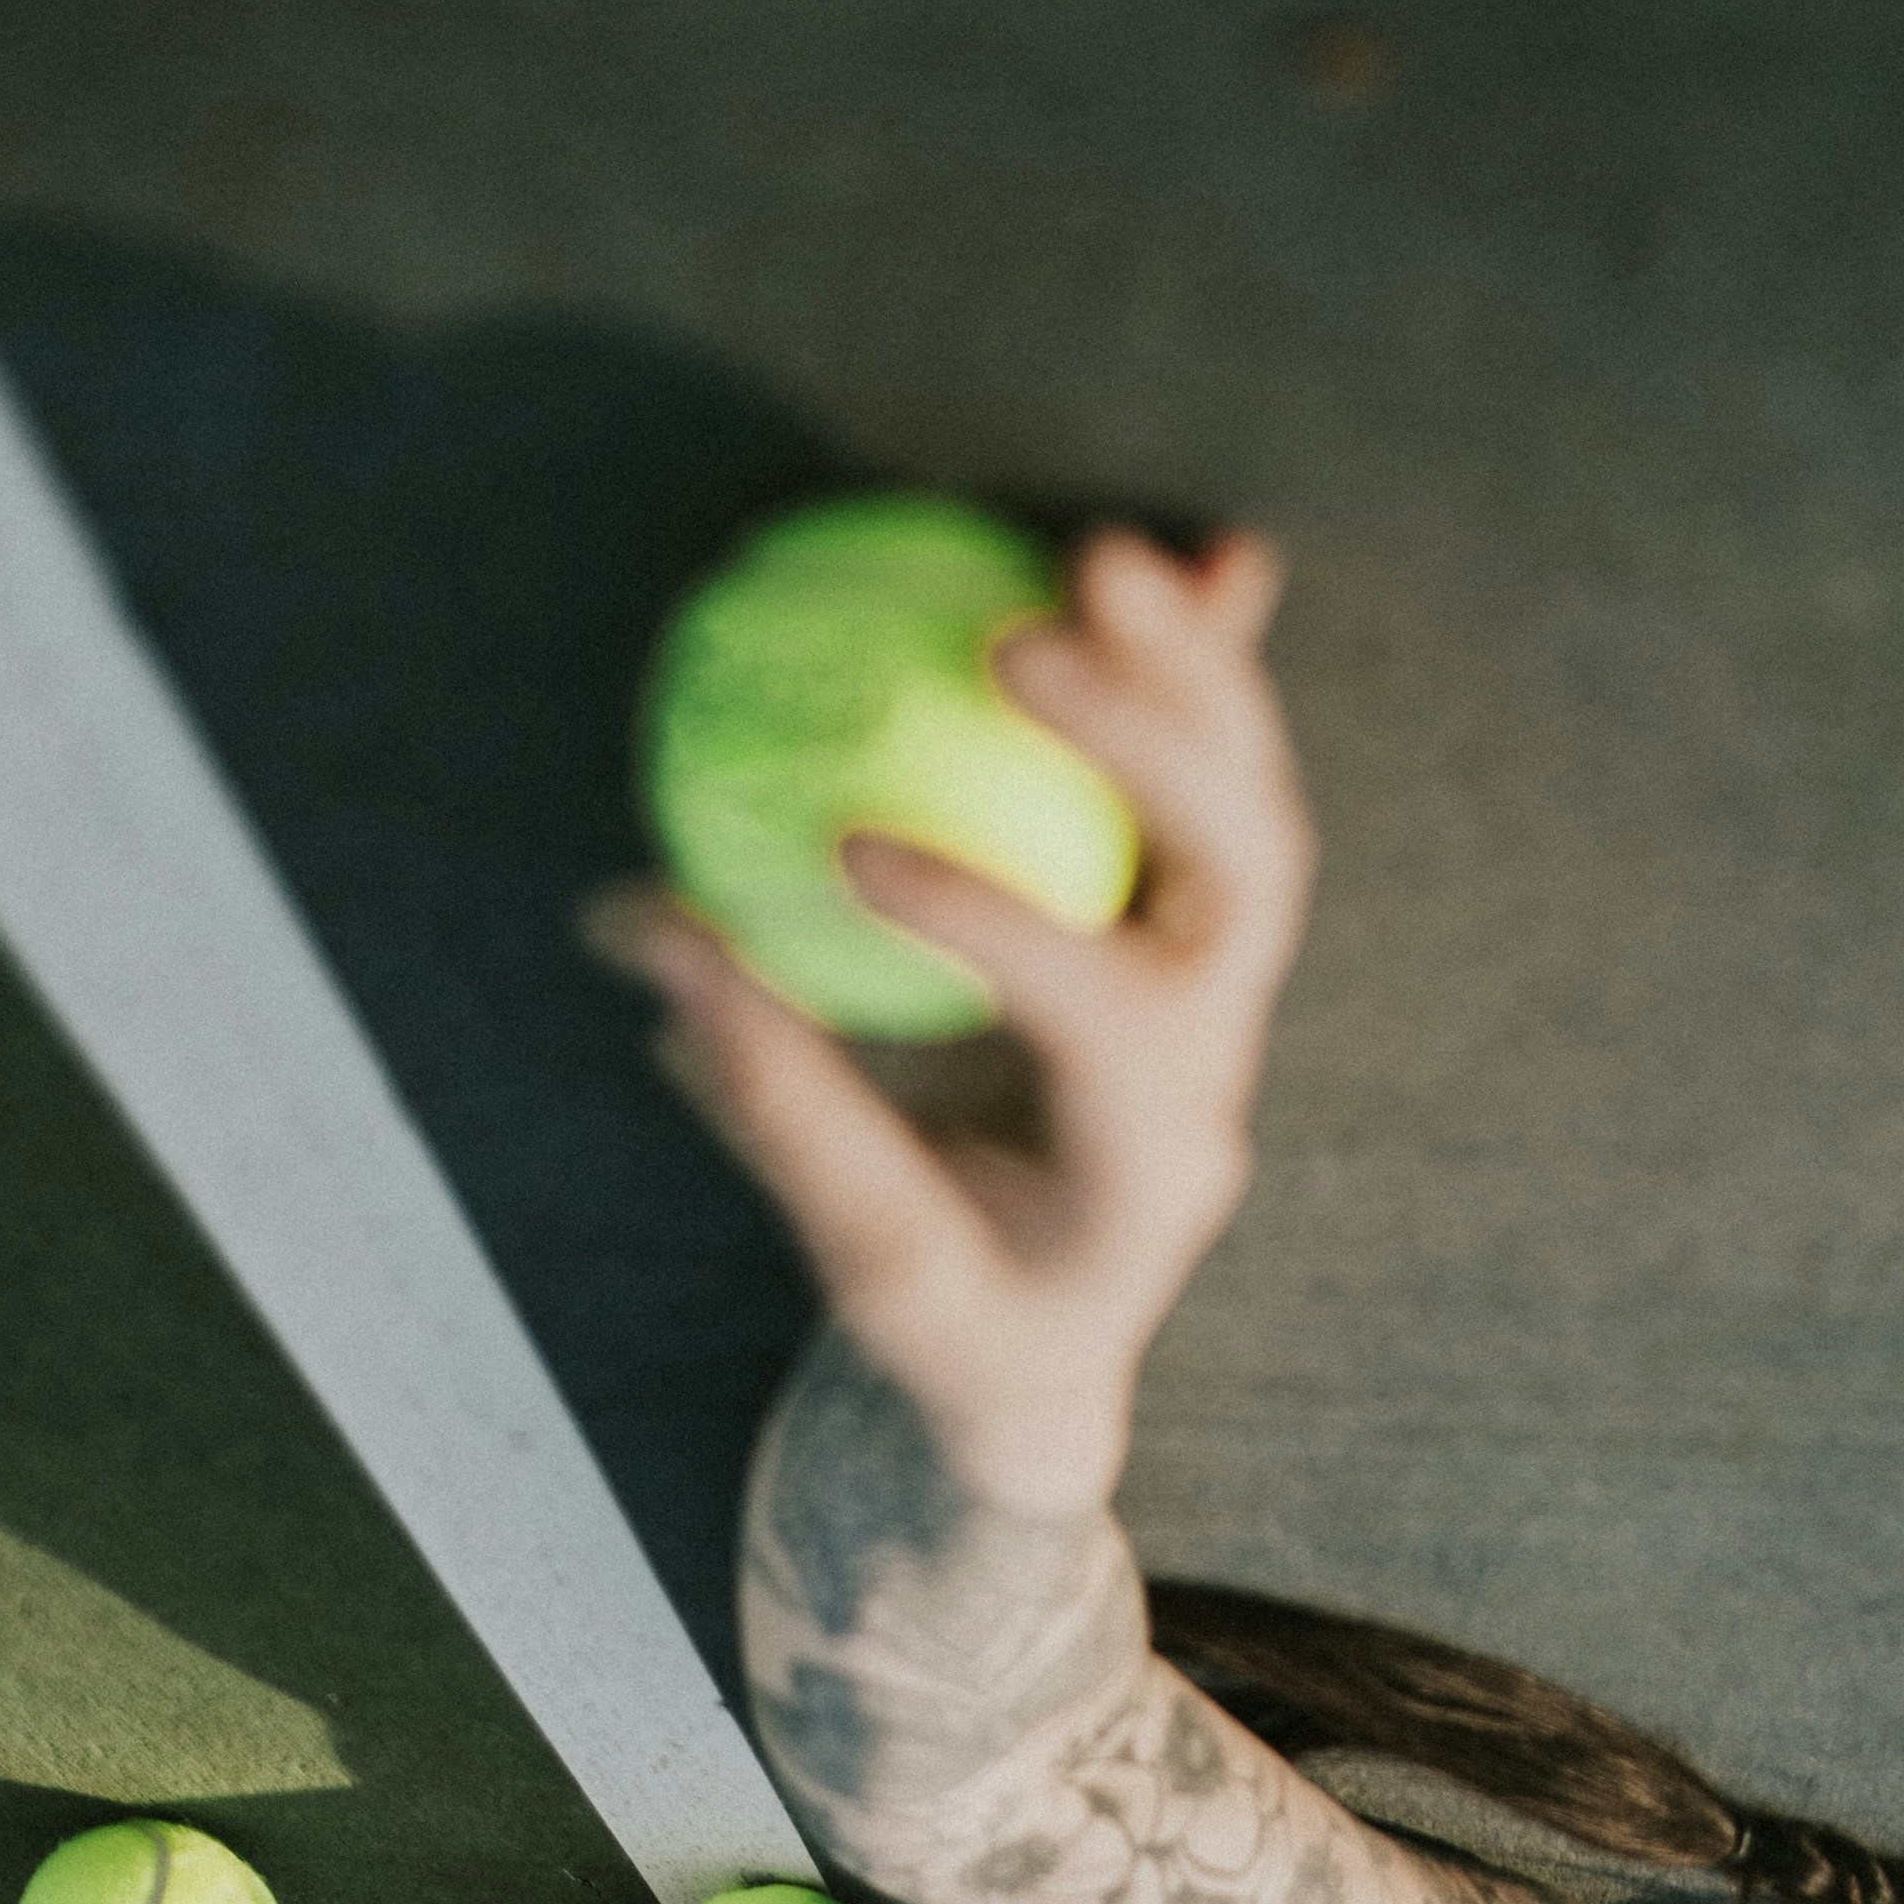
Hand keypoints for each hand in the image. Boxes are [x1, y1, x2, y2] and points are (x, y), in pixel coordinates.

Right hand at [594, 526, 1313, 1507]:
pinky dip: (1218, 677)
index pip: (1104, 1020)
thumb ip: (772, 1099)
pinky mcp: (1211, 936)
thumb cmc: (957, 1321)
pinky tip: (1213, 558)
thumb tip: (648, 932)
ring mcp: (1228, 993)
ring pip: (1255, 813)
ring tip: (1103, 554)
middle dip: (1151, 753)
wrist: (1062, 1349)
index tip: (853, 853)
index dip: (994, 925)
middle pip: (1241, 883)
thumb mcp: (865, 1261)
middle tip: (1019, 645)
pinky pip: (1232, 784)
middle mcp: (1216, 1062)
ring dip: (1191, 677)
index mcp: (1150, 1159)